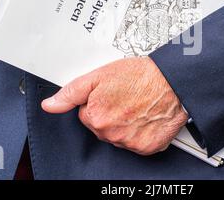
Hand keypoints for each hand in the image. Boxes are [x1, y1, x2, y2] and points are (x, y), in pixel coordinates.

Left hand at [41, 57, 187, 154]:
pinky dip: (140, 132)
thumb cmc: (142, 76)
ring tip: (137, 105)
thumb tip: (50, 105)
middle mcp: (111, 134)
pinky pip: (137, 143)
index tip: (111, 93)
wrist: (173, 82)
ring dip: (125, 124)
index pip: (86, 114)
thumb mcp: (100, 75)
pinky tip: (146, 117)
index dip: (98, 101)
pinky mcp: (147, 147)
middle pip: (101, 127)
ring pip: (119, 135)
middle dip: (110, 113)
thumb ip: (71, 92)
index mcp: (96, 116)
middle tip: (125, 97)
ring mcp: (130, 143)